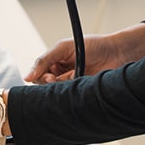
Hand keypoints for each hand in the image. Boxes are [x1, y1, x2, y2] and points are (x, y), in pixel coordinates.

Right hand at [25, 24, 144, 83]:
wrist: (117, 53)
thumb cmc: (94, 45)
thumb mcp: (64, 47)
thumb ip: (45, 59)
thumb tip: (28, 76)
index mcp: (56, 61)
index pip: (38, 72)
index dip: (39, 75)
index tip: (47, 76)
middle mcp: (62, 73)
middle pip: (44, 84)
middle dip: (47, 82)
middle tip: (54, 79)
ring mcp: (71, 83)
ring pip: (56, 92)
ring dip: (60, 87)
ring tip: (70, 78)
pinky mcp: (81, 92)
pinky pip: (69, 98)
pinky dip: (70, 93)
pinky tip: (76, 85)